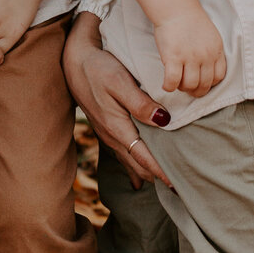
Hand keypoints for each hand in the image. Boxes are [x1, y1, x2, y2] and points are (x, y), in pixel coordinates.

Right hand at [62, 13, 173, 189]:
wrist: (74, 63)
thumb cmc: (99, 69)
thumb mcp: (120, 82)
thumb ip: (141, 104)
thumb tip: (164, 121)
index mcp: (117, 127)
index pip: (143, 157)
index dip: (161, 172)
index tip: (178, 185)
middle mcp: (112, 136)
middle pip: (138, 165)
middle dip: (157, 178)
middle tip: (179, 189)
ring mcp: (107, 134)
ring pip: (130, 162)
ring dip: (147, 174)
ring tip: (164, 185)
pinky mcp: (106, 129)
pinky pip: (123, 155)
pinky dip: (134, 167)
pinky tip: (138, 179)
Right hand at [153, 2, 225, 96]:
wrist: (175, 7)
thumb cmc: (189, 20)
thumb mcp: (210, 35)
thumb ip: (210, 52)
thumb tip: (205, 70)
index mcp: (216, 50)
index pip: (219, 77)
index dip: (209, 84)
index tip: (200, 82)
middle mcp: (206, 55)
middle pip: (204, 85)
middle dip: (195, 91)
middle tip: (186, 87)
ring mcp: (190, 57)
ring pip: (189, 86)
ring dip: (182, 88)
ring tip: (176, 82)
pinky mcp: (173, 57)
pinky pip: (172, 81)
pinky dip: (168, 87)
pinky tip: (166, 84)